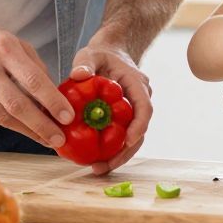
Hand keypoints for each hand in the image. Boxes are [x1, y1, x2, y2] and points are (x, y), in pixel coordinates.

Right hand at [0, 5, 75, 148]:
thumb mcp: (12, 40)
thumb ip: (33, 65)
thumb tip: (51, 93)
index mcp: (4, 49)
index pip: (34, 81)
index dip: (53, 102)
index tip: (68, 117)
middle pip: (18, 105)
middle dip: (42, 126)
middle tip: (59, 139)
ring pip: (3, 116)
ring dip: (27, 130)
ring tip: (44, 138)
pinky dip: (7, 122)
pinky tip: (22, 127)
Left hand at [70, 43, 151, 174]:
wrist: (110, 54)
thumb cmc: (100, 55)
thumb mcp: (90, 54)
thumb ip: (84, 62)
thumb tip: (79, 74)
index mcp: (136, 84)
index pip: (144, 107)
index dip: (139, 126)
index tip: (128, 141)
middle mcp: (140, 99)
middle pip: (140, 131)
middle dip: (125, 152)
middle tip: (104, 166)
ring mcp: (133, 110)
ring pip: (132, 138)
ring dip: (118, 155)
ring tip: (97, 169)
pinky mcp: (125, 118)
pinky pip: (122, 136)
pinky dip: (111, 149)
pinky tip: (94, 159)